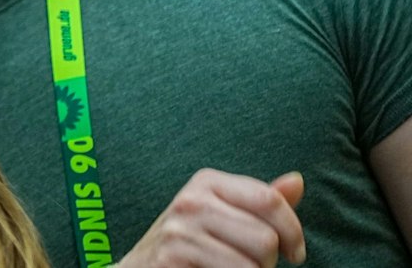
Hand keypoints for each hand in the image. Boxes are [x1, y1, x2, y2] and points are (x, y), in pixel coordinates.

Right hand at [116, 170, 304, 266]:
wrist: (143, 267)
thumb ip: (260, 202)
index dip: (294, 232)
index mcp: (207, 182)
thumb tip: (297, 180)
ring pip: (253, 265)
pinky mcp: (172, 258)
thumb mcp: (225, 214)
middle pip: (266, 238)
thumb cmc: (193, 242)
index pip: (270, 201)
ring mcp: (179, 230)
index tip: (294, 253)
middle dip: (268, 262)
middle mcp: (191, 200)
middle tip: (252, 266)